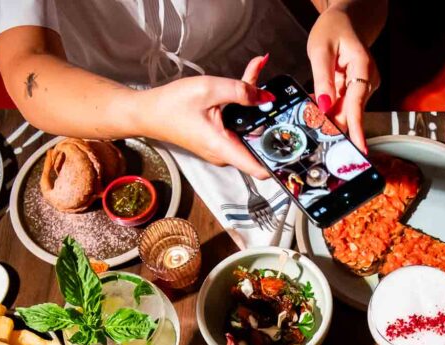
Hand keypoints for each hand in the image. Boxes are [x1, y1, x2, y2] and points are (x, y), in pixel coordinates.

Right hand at [137, 56, 273, 177]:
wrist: (147, 112)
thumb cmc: (171, 105)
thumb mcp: (209, 90)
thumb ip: (241, 91)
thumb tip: (267, 96)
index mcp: (223, 147)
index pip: (260, 169)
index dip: (280, 163)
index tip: (297, 151)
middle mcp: (225, 153)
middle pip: (259, 141)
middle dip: (272, 118)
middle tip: (283, 95)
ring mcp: (223, 146)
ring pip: (250, 128)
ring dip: (258, 105)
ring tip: (261, 76)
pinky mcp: (219, 138)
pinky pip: (239, 123)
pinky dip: (245, 105)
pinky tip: (250, 81)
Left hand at [308, 6, 379, 151]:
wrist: (345, 22)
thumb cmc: (333, 31)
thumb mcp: (320, 50)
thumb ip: (322, 79)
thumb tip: (324, 107)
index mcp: (363, 66)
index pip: (357, 102)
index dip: (356, 126)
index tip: (358, 145)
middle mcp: (369, 80)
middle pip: (352, 111)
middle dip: (334, 124)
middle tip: (314, 133)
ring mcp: (365, 87)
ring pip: (347, 112)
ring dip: (329, 116)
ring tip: (311, 113)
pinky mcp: (358, 92)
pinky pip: (343, 106)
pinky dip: (330, 109)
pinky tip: (318, 106)